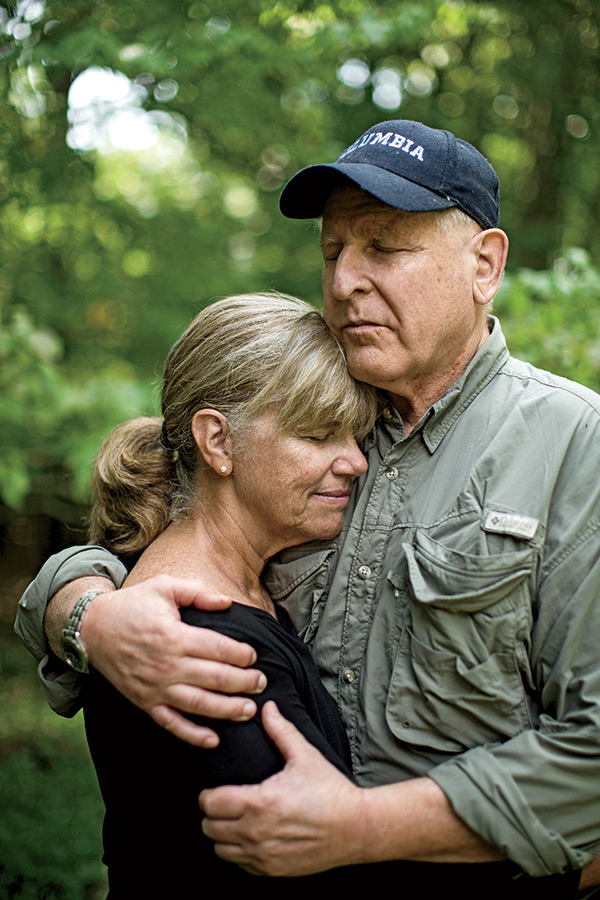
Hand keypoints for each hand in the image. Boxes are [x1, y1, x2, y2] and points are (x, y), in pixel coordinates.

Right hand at [82, 575, 266, 746]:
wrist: (93, 629)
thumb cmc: (133, 605)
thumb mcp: (164, 586)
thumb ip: (197, 591)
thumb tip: (227, 602)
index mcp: (174, 635)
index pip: (217, 648)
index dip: (241, 654)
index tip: (254, 656)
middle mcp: (167, 665)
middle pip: (214, 678)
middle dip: (244, 682)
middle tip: (262, 683)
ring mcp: (156, 688)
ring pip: (199, 704)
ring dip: (228, 710)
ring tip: (250, 709)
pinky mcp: (145, 703)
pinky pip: (172, 724)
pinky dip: (193, 735)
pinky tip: (214, 740)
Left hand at [199, 700, 363, 875]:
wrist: (355, 828)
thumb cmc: (330, 791)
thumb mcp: (304, 755)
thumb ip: (280, 730)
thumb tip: (267, 708)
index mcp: (259, 802)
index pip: (210, 803)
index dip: (207, 795)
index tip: (214, 790)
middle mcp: (256, 832)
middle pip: (209, 828)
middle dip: (212, 814)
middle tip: (224, 804)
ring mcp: (263, 854)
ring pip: (220, 850)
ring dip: (223, 835)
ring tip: (234, 821)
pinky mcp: (272, 869)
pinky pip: (239, 864)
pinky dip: (239, 852)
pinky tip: (250, 838)